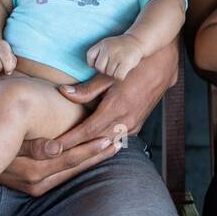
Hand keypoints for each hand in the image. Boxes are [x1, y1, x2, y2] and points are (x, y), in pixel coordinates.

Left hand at [0, 40, 177, 196]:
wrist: (162, 61)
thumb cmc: (132, 63)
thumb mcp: (108, 74)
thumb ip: (86, 89)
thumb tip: (64, 93)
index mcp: (116, 108)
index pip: (87, 131)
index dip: (70, 140)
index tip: (54, 148)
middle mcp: (126, 120)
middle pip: (96, 141)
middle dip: (77, 149)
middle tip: (57, 155)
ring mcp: (135, 123)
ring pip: (108, 142)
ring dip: (91, 148)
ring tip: (73, 154)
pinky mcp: (139, 122)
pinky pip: (119, 138)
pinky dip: (105, 142)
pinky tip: (96, 144)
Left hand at [86, 33, 143, 80]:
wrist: (136, 41)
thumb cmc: (120, 46)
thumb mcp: (107, 44)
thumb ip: (98, 52)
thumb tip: (92, 67)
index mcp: (102, 44)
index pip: (90, 56)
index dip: (93, 63)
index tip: (102, 63)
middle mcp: (108, 49)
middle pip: (99, 68)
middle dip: (105, 70)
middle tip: (112, 66)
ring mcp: (117, 56)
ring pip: (109, 73)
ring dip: (114, 73)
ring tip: (119, 66)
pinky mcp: (126, 62)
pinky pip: (118, 76)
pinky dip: (120, 76)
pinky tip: (123, 71)